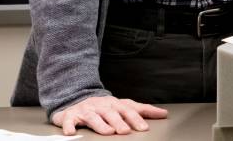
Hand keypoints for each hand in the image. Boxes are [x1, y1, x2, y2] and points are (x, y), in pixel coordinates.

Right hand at [50, 95, 167, 135]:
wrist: (76, 99)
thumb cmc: (104, 107)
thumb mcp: (123, 106)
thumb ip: (143, 110)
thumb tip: (164, 113)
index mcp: (115, 104)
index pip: (128, 110)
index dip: (136, 118)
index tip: (144, 128)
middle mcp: (101, 106)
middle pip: (111, 113)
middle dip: (119, 122)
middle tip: (126, 131)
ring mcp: (86, 110)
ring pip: (93, 117)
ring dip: (100, 125)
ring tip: (108, 132)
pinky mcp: (70, 116)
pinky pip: (69, 121)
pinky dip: (70, 126)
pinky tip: (72, 132)